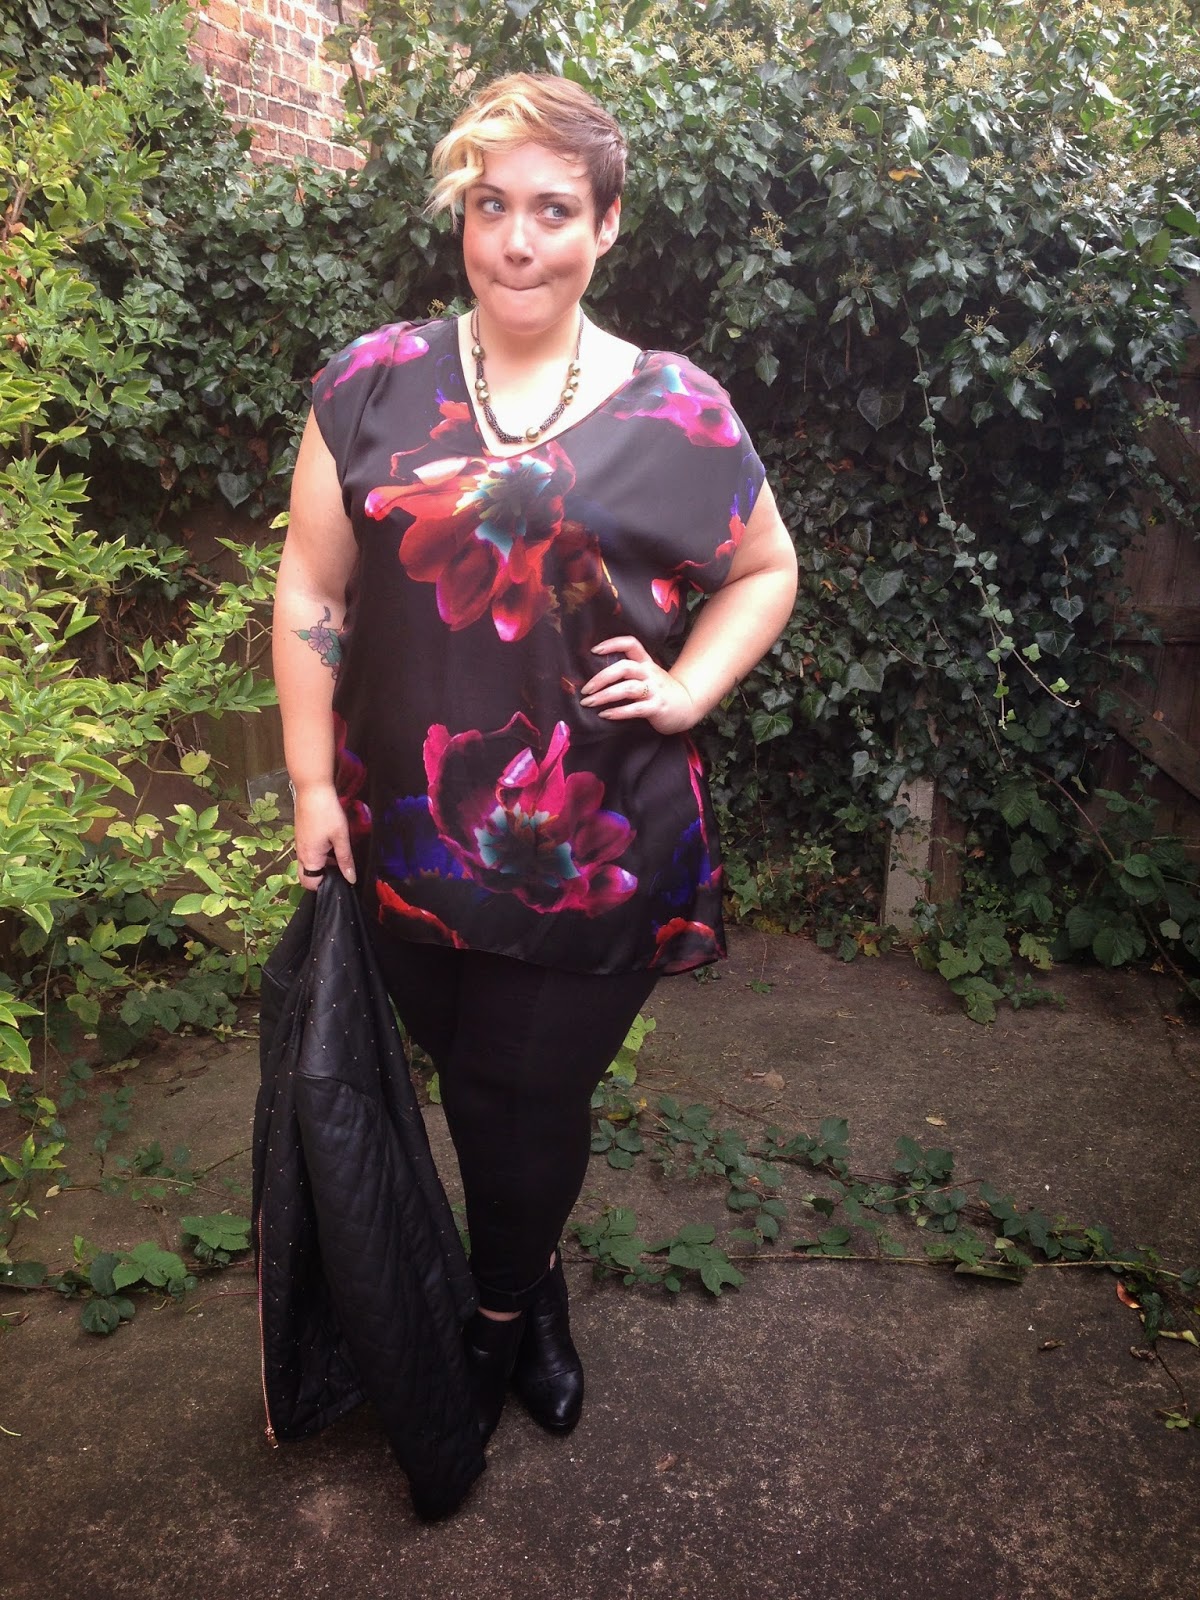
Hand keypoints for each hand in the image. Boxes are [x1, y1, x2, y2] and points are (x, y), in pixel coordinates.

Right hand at [292, 781, 355, 888]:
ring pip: (308, 864)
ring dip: (322, 865)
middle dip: (322, 878)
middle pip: (307, 876)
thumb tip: (350, 879)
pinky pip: (308, 853)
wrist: (312, 789)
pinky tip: (332, 844)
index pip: (311, 884)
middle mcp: (300, 854)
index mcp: (309, 857)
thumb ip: (345, 860)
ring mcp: (299, 844)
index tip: (341, 881)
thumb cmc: (327, 812)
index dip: (325, 886)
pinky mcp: (301, 835)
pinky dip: (318, 855)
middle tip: (340, 871)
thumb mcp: (341, 837)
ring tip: (339, 856)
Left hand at [579, 637, 698, 735]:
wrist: (688, 705)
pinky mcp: (657, 707)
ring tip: (589, 703)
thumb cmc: (660, 691)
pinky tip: (604, 715)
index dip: (613, 644)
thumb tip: (596, 677)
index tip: (594, 650)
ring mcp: (654, 690)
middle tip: (585, 689)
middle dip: (601, 678)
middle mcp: (650, 673)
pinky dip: (618, 712)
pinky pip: (635, 709)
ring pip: (627, 688)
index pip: (631, 644)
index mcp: (646, 663)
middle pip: (624, 668)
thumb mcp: (648, 676)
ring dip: (605, 695)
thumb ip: (629, 673)